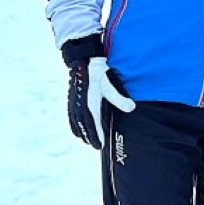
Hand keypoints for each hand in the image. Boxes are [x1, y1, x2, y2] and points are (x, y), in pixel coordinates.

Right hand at [62, 34, 133, 149]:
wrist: (82, 58)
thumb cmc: (98, 71)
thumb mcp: (110, 84)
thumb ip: (119, 98)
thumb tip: (131, 108)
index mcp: (89, 102)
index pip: (92, 123)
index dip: (95, 135)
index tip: (99, 146)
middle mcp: (79, 103)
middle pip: (82, 125)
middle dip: (88, 136)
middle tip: (95, 145)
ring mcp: (74, 100)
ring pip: (75, 120)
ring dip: (80, 131)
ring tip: (86, 140)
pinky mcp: (73, 97)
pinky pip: (72, 113)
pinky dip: (74, 123)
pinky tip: (76, 127)